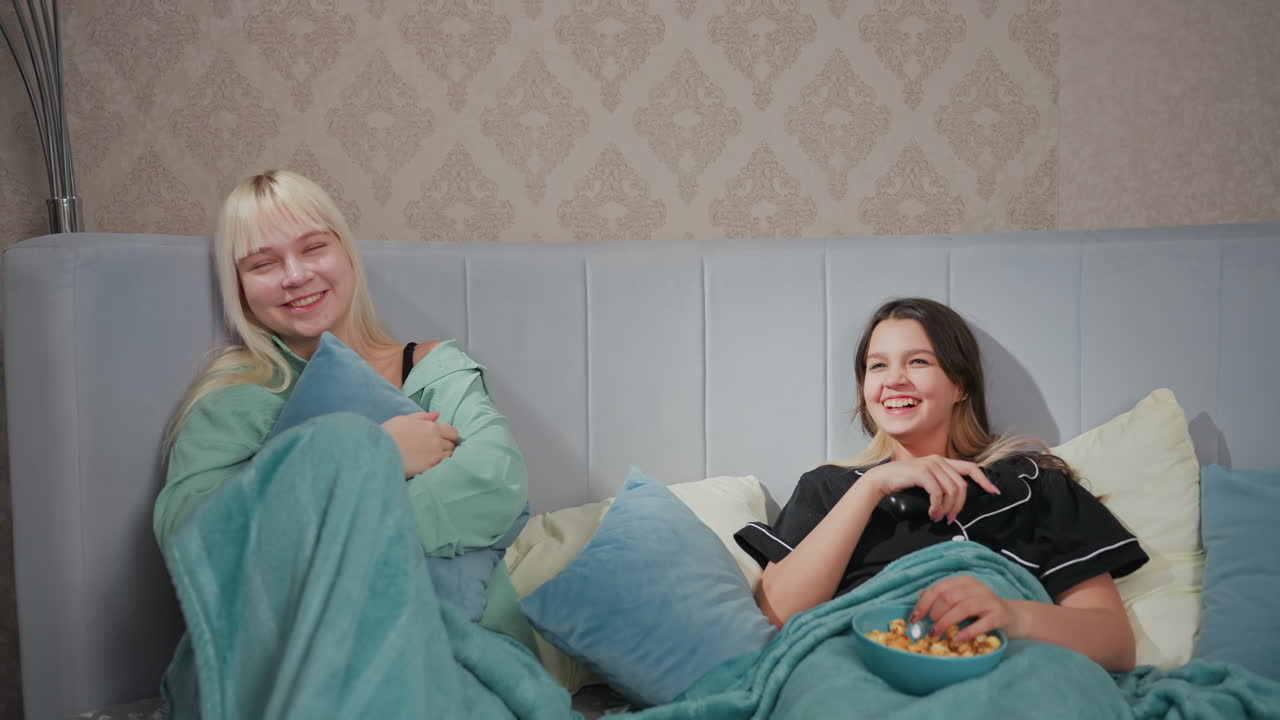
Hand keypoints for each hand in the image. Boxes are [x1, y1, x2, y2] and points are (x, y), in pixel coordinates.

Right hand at [381, 411, 458, 477]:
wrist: (379, 452)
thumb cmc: (389, 433)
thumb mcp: (405, 419)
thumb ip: (423, 417)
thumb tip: (437, 414)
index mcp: (432, 427)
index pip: (453, 432)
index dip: (449, 435)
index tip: (442, 438)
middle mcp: (437, 441)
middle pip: (452, 445)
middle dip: (446, 445)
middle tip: (436, 448)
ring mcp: (434, 456)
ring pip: (448, 457)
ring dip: (443, 456)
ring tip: (432, 457)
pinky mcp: (429, 468)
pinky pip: (441, 466)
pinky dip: (438, 465)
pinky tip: (428, 464)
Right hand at [861, 456, 998, 523]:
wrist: (881, 480)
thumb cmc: (903, 483)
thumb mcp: (926, 481)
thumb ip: (940, 483)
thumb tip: (955, 501)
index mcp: (942, 461)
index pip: (970, 467)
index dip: (984, 479)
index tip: (994, 492)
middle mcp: (939, 460)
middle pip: (962, 485)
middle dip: (959, 505)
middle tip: (951, 518)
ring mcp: (931, 465)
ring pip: (952, 491)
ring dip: (947, 508)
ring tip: (939, 518)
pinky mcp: (922, 473)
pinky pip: (938, 493)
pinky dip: (937, 506)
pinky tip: (932, 513)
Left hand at [911, 575, 1027, 643]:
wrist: (1015, 618)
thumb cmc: (982, 611)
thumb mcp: (961, 600)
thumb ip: (943, 597)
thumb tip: (919, 596)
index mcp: (963, 581)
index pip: (938, 588)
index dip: (923, 603)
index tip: (914, 618)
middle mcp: (976, 587)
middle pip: (948, 597)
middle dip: (934, 614)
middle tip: (930, 628)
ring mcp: (989, 600)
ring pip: (962, 608)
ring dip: (946, 622)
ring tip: (937, 634)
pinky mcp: (999, 615)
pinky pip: (982, 623)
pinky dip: (967, 632)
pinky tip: (956, 639)